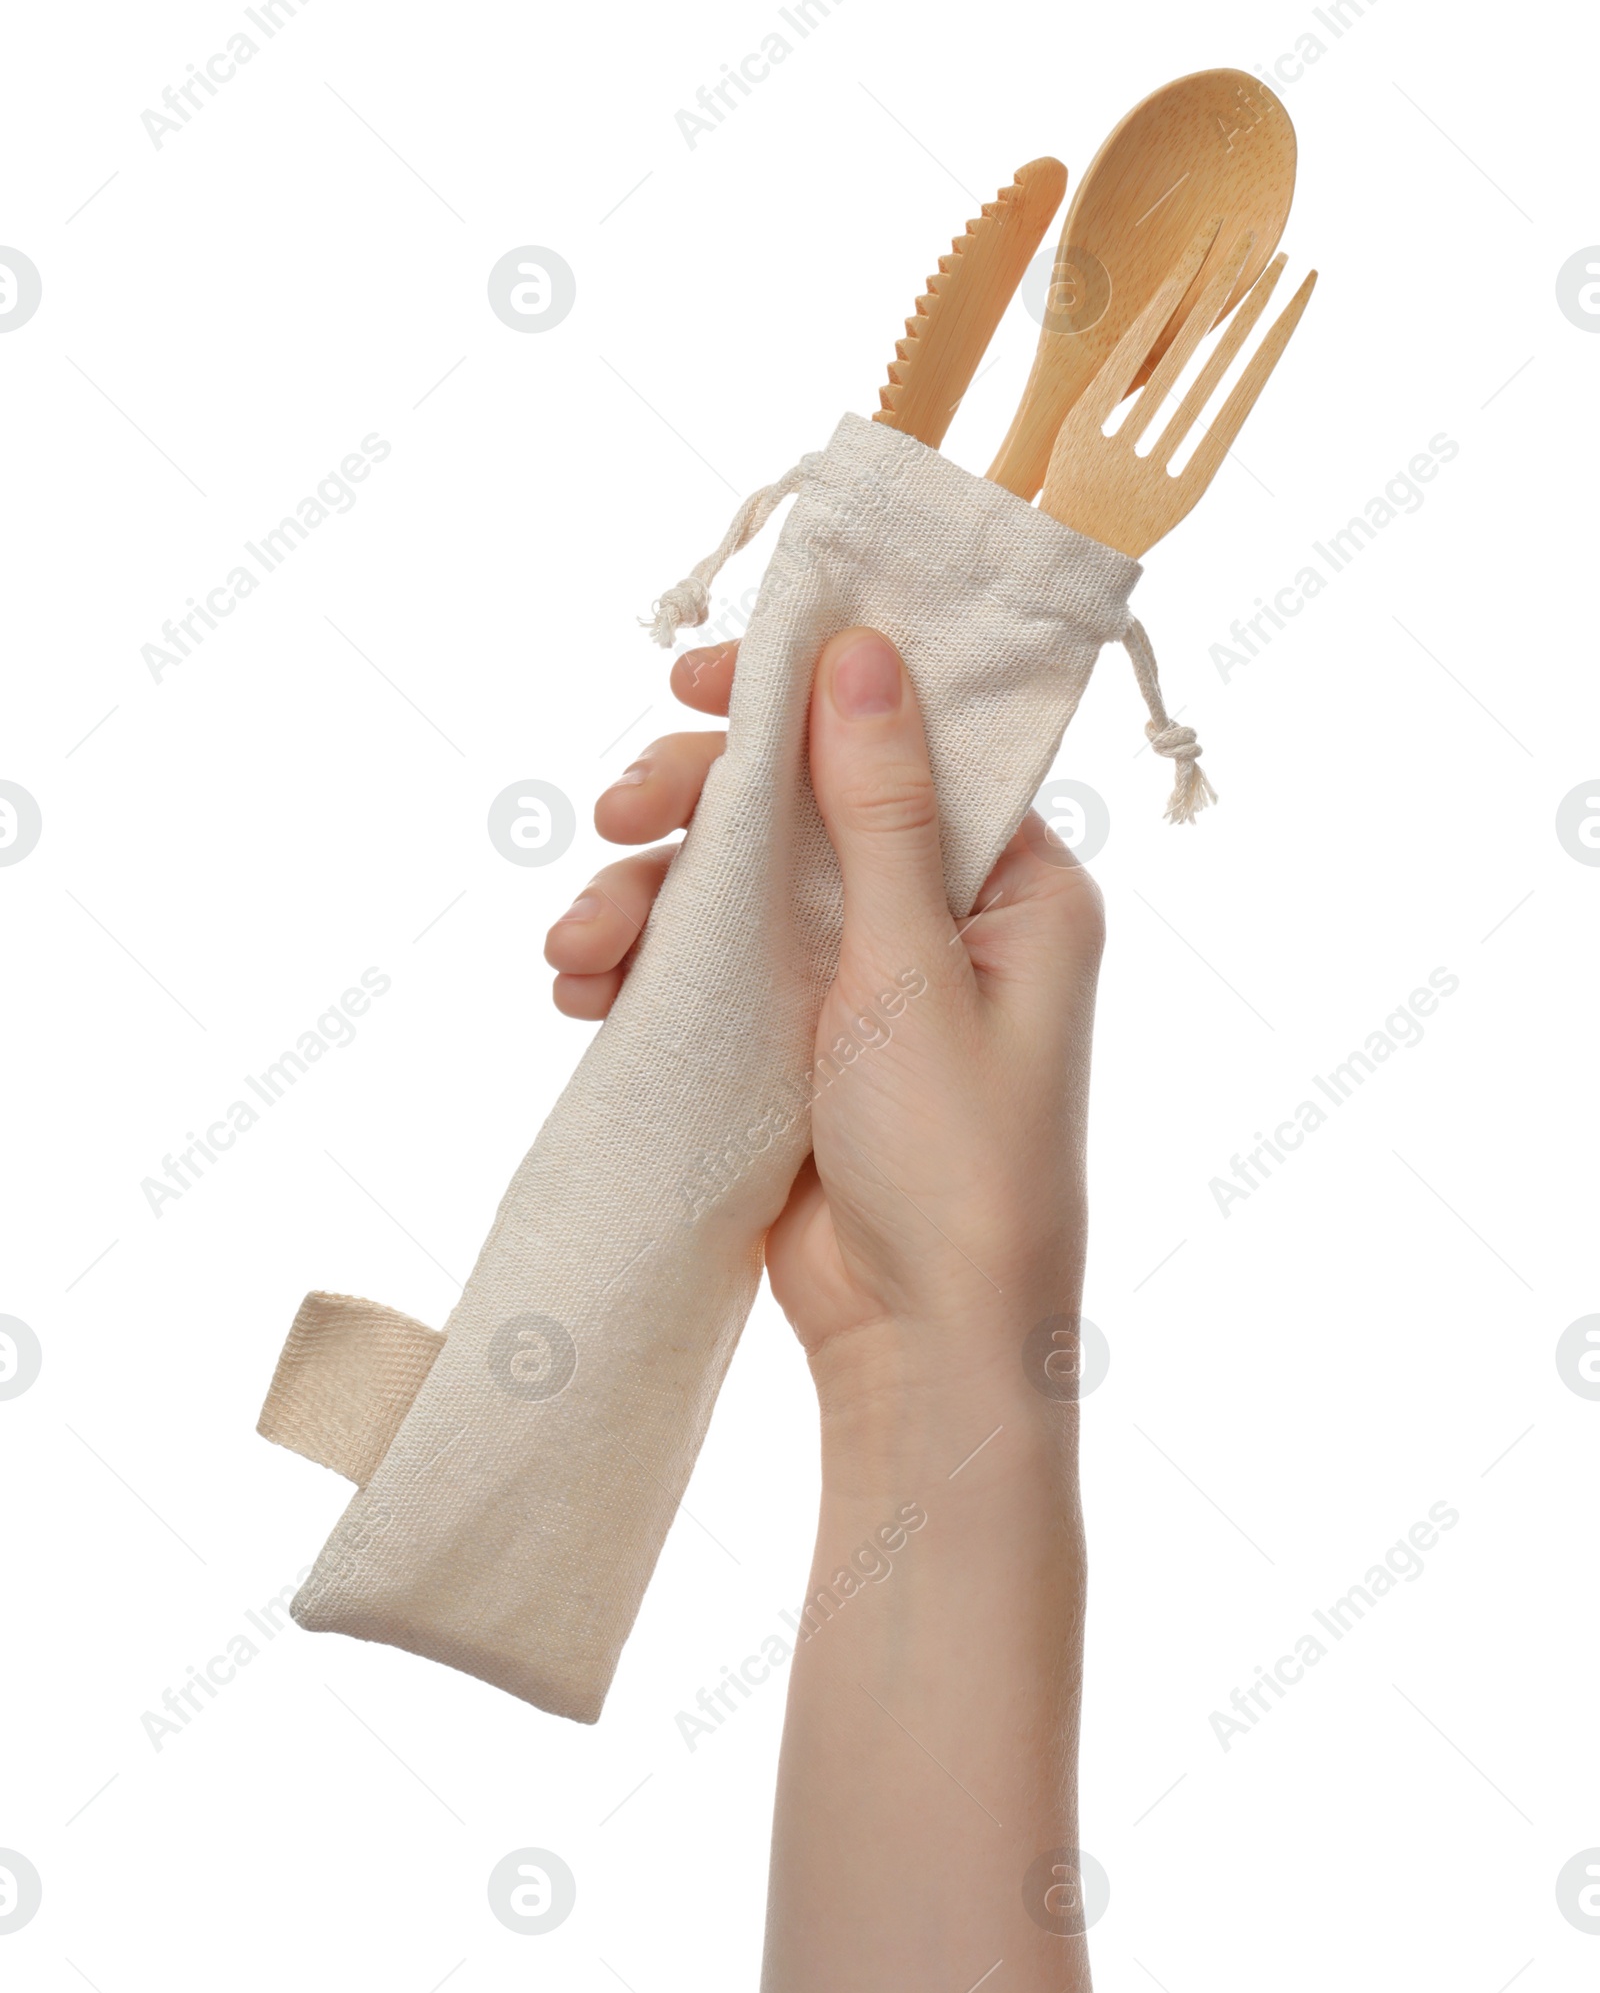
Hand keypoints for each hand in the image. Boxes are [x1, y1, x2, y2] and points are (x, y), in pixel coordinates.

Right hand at [544, 628, 1103, 1392]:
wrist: (920, 1342)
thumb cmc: (956, 1160)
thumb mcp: (913, 966)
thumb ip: (877, 810)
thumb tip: (859, 650)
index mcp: (1014, 885)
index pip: (901, 740)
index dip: (795, 696)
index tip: (690, 682)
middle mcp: (941, 919)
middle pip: (798, 804)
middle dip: (695, 805)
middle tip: (615, 813)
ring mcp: (860, 983)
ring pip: (736, 887)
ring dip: (646, 899)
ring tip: (578, 947)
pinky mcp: (794, 1044)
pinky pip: (708, 970)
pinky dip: (644, 969)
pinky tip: (584, 990)